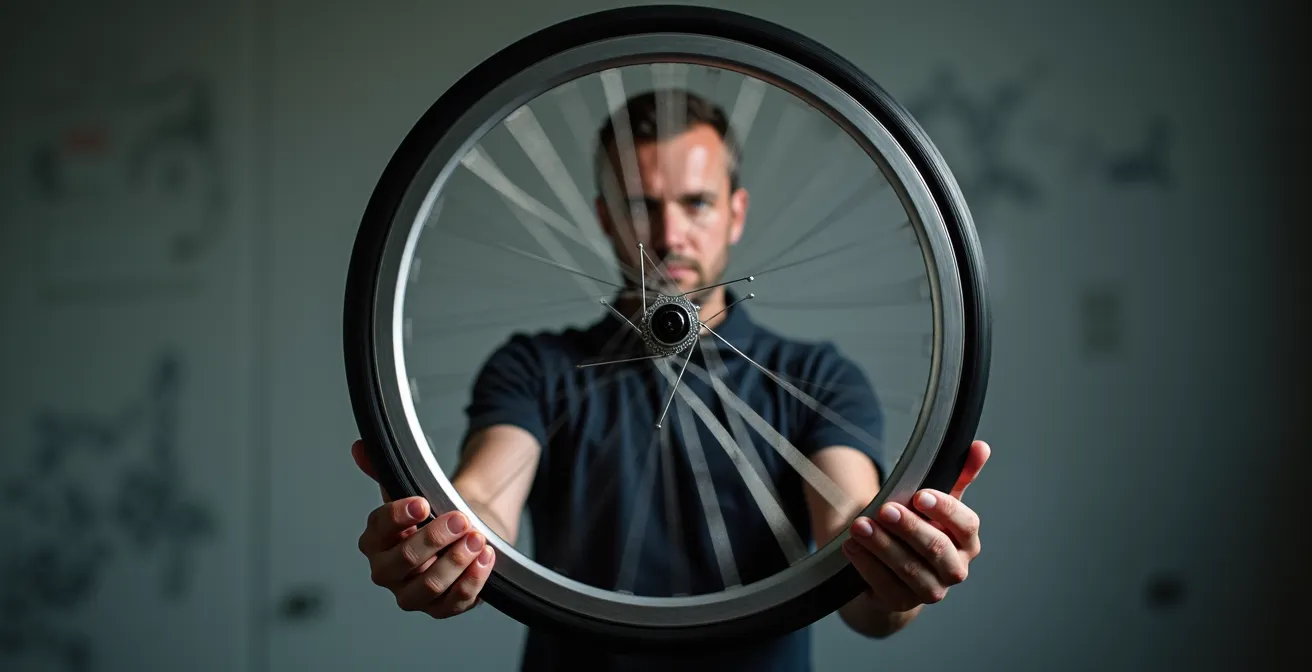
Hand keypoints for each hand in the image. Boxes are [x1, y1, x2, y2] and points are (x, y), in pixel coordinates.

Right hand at [351, 439, 495, 618]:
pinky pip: (454, 602)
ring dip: (455, 561)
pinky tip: (485, 558)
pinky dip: (472, 581)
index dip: (398, 517)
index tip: (422, 503)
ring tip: (476, 538)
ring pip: (428, 586)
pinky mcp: (441, 608)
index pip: (378, 530)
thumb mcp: (411, 490)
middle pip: (403, 562)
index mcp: (374, 542)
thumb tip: (360, 447)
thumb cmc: (433, 515)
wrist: (466, 532)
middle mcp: (387, 572)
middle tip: (460, 519)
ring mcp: (413, 594)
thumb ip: (385, 470)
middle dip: (434, 539)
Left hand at [842, 440, 988, 613]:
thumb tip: (981, 447)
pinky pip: (885, 586)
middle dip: (909, 528)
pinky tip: (851, 546)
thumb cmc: (919, 529)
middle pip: (937, 549)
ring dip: (882, 546)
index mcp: (967, 541)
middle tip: (884, 509)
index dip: (944, 510)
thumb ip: (956, 475)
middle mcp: (954, 568)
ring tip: (859, 526)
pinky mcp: (901, 603)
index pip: (966, 525)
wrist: (893, 570)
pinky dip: (867, 565)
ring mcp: (930, 590)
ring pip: (909, 569)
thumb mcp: (934, 502)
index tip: (919, 495)